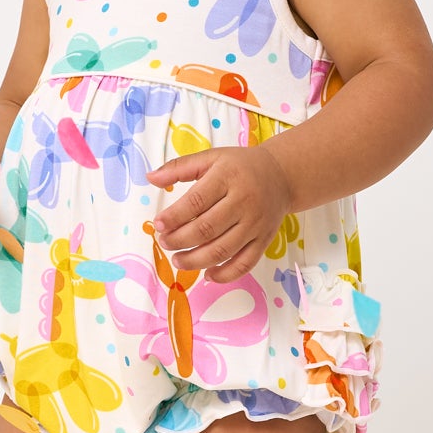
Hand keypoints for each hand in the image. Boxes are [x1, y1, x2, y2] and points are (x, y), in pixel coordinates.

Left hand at [145, 144, 292, 283]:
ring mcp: (255, 224)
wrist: (282, 175)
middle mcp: (244, 201)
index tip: (158, 225)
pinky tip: (207, 274)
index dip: (174, 217)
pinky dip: (225, 274)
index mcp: (228, 177)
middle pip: (206, 229)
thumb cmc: (240, 166)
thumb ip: (179, 168)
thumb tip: (150, 178)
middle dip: (180, 240)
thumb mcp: (211, 158)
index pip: (196, 202)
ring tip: (178, 260)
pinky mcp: (264, 240)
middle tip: (164, 243)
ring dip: (195, 260)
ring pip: (223, 250)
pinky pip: (244, 263)